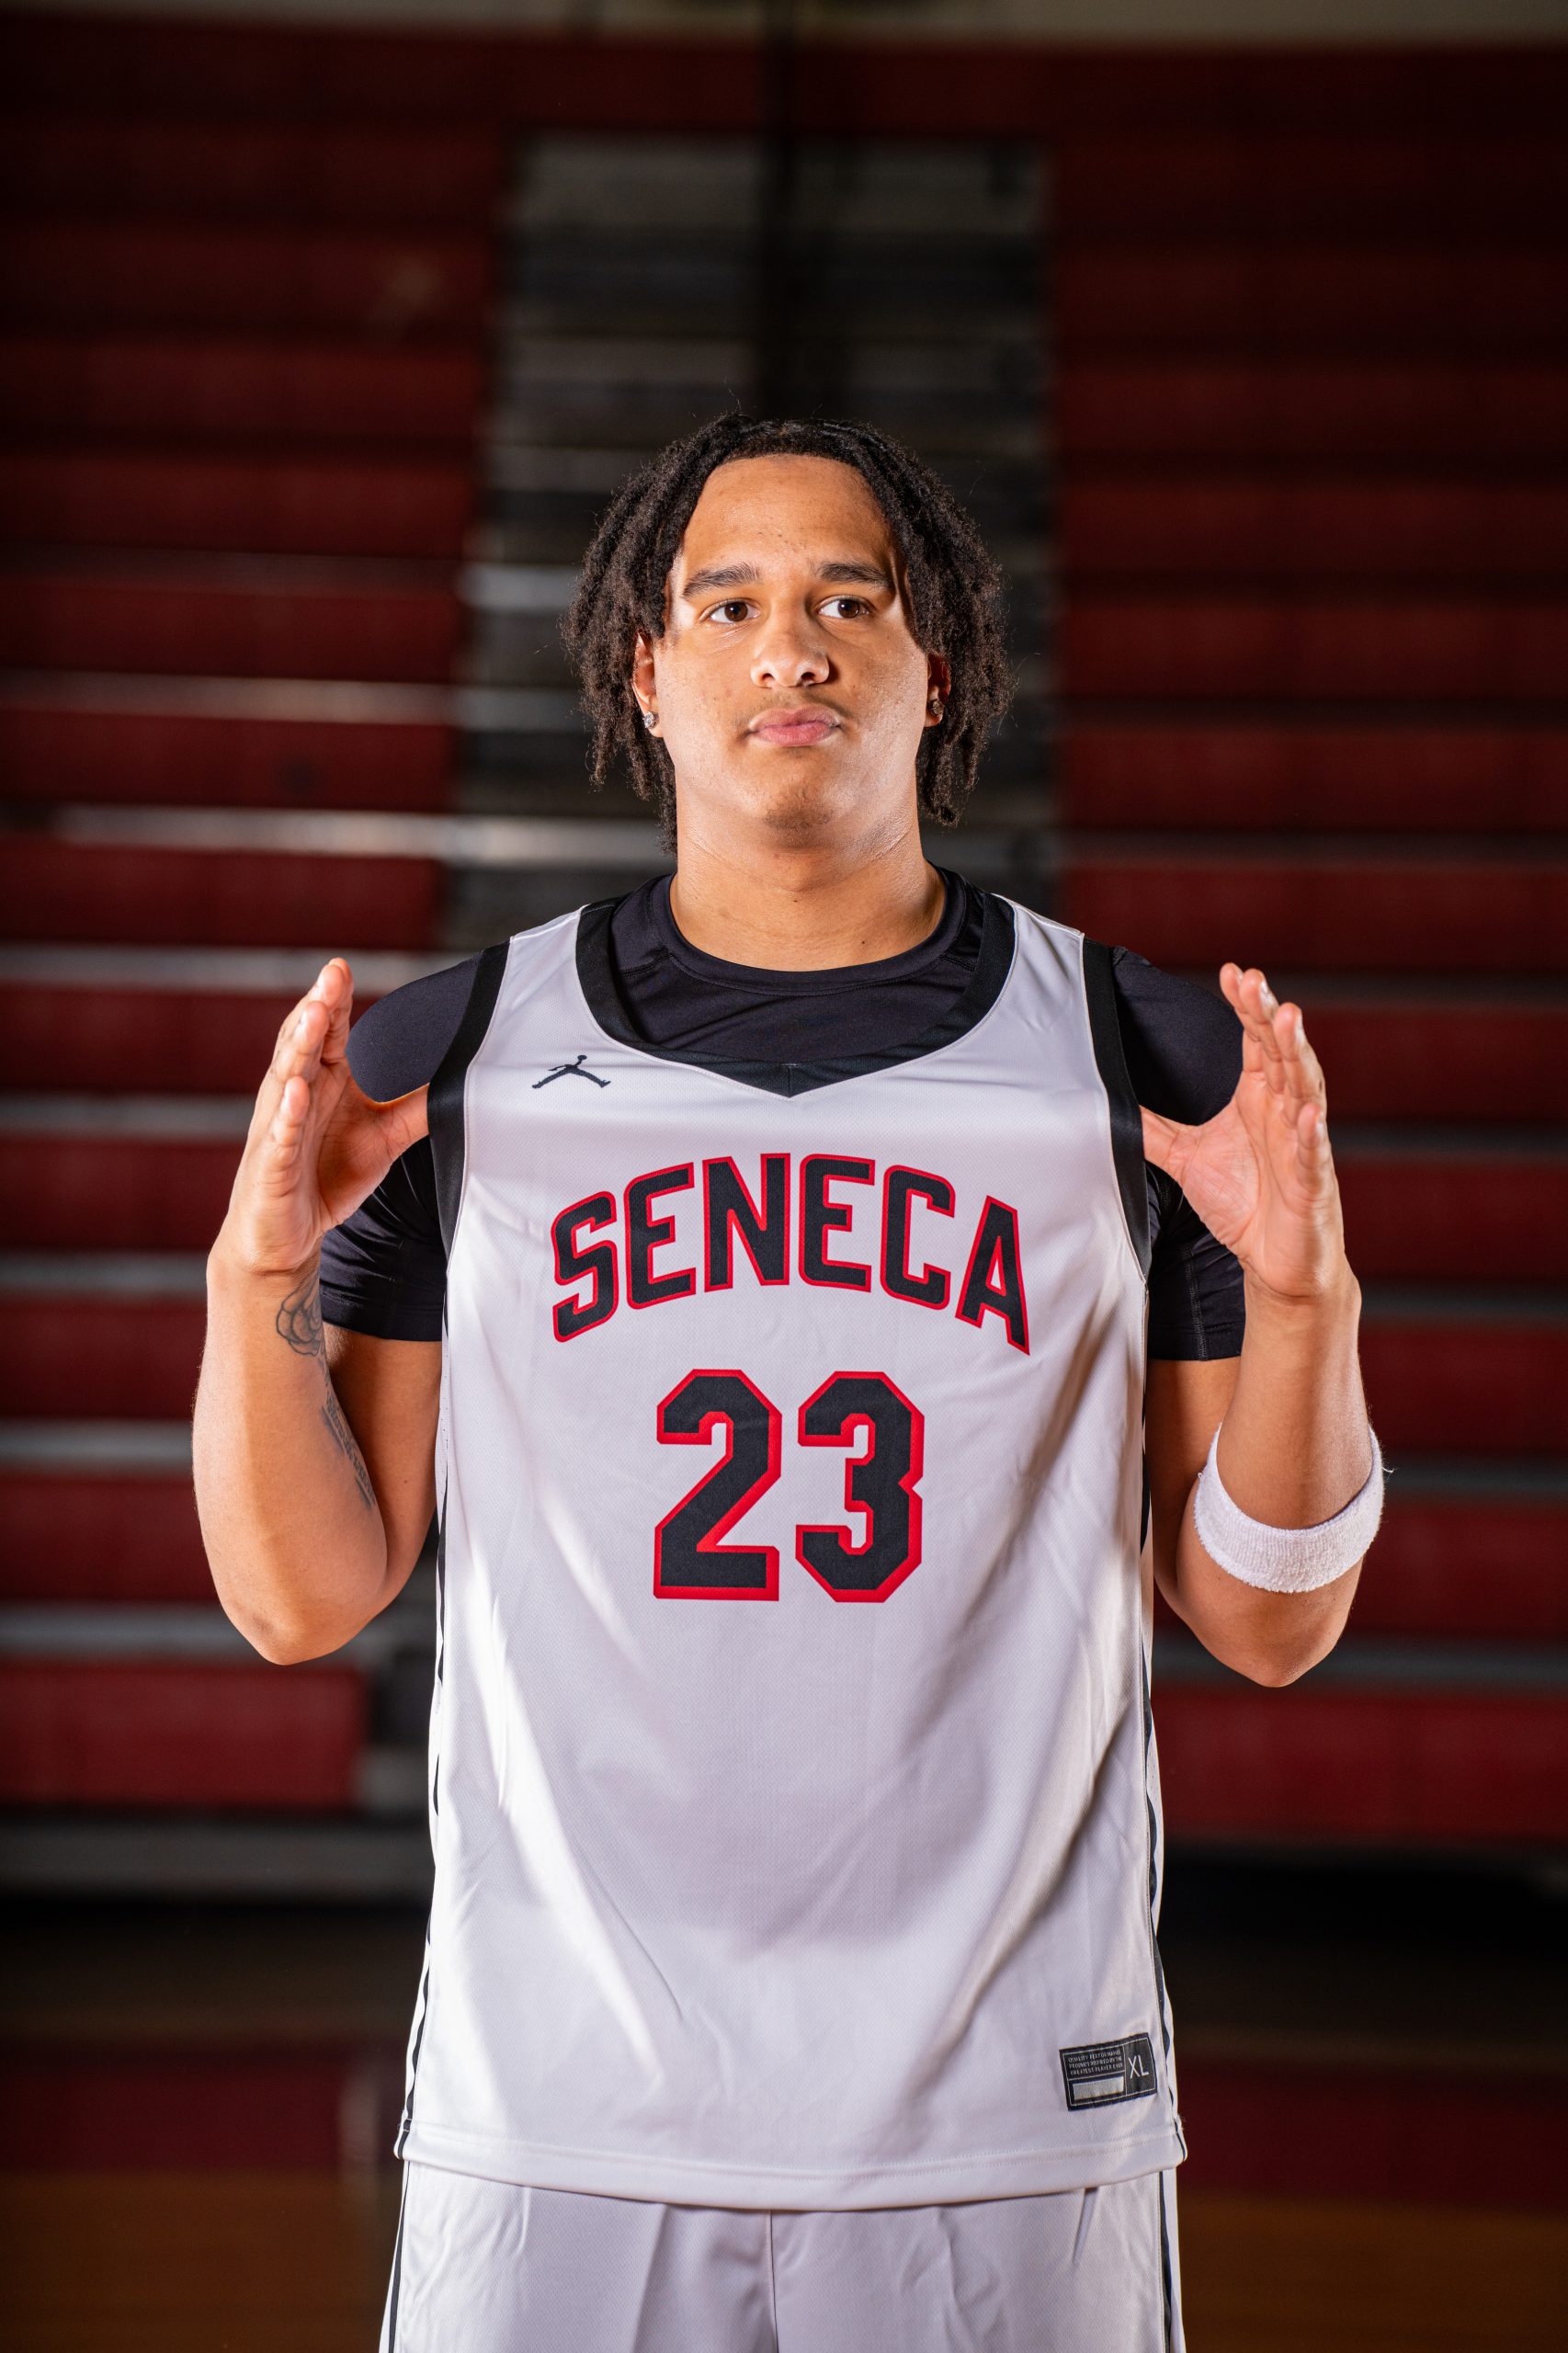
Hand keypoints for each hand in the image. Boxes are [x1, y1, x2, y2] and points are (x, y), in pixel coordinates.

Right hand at [217, 958, 428, 1280]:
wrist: (286, 1239)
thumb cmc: (327, 1179)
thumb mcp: (383, 1139)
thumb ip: (416, 1109)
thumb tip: (459, 1081)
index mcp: (321, 1083)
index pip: (326, 1034)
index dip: (333, 1001)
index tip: (340, 967)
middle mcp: (295, 1096)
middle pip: (303, 1044)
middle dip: (316, 1009)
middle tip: (330, 975)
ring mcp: (279, 1129)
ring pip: (287, 1080)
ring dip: (298, 1046)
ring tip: (312, 1015)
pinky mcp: (272, 1167)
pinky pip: (281, 1137)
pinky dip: (288, 1115)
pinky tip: (297, 1092)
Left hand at [1139, 963, 1351, 1307]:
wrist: (1273, 1261)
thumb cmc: (1241, 1204)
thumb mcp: (1184, 1158)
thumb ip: (1153, 1128)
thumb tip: (1111, 1102)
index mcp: (1258, 1097)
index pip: (1255, 1040)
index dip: (1246, 1006)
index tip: (1231, 972)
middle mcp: (1284, 1110)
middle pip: (1280, 1051)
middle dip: (1268, 1014)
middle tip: (1253, 981)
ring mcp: (1302, 1143)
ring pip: (1305, 1089)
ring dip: (1298, 1053)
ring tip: (1288, 1017)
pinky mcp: (1312, 1182)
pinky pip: (1312, 1153)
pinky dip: (1311, 1133)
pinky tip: (1306, 1112)